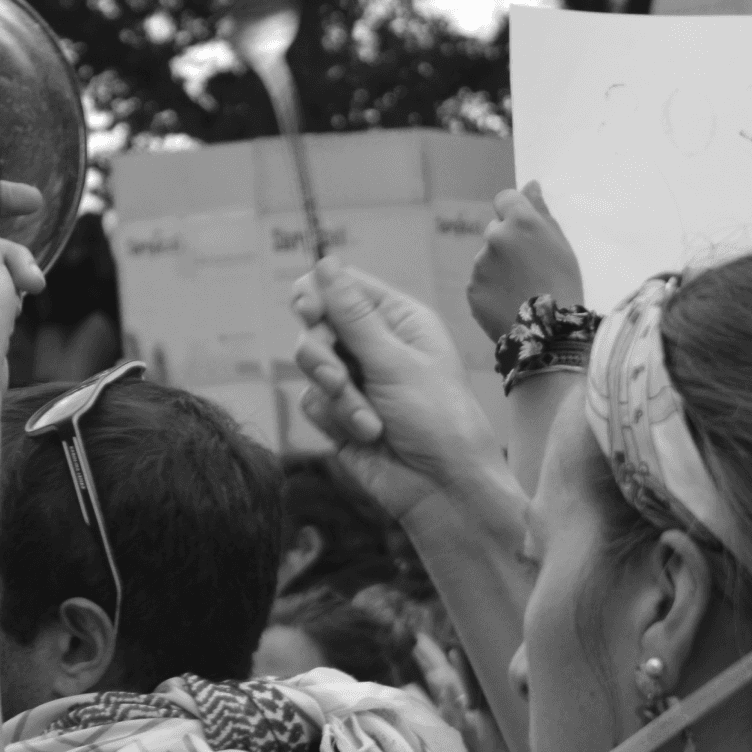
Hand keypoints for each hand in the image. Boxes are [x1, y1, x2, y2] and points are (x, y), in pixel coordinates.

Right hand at [291, 258, 503, 523]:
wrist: (442, 488)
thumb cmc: (438, 419)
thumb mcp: (395, 362)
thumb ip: (352, 315)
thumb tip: (325, 262)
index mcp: (398, 320)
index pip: (342, 288)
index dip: (318, 296)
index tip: (309, 312)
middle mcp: (374, 345)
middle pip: (316, 326)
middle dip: (323, 355)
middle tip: (339, 378)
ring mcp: (356, 380)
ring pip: (311, 366)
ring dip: (336, 395)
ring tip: (367, 420)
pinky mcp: (340, 415)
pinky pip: (312, 403)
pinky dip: (334, 419)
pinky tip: (367, 435)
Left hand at [467, 180, 583, 341]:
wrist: (549, 333)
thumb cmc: (564, 285)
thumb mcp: (561, 245)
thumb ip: (541, 211)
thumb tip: (530, 185)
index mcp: (520, 222)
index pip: (505, 198)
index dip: (514, 212)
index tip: (524, 229)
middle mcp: (495, 237)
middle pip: (495, 230)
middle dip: (507, 243)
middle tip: (529, 268)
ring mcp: (480, 264)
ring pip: (486, 258)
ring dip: (498, 268)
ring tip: (522, 290)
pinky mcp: (472, 288)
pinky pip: (480, 282)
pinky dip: (491, 289)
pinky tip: (510, 302)